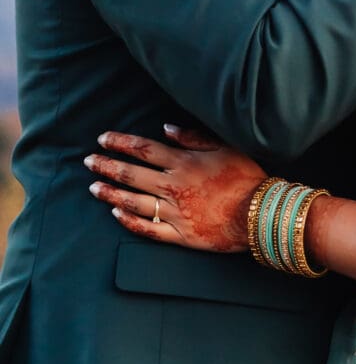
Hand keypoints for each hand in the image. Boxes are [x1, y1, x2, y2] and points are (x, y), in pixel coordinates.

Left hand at [84, 125, 265, 251]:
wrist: (259, 213)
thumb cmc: (245, 176)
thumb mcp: (224, 147)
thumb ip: (193, 137)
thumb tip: (165, 128)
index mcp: (183, 162)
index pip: (143, 149)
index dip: (121, 143)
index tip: (103, 139)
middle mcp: (173, 186)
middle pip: (132, 174)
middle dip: (107, 166)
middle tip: (88, 161)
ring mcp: (174, 212)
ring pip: (134, 202)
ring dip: (111, 193)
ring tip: (93, 188)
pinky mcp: (179, 234)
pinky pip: (148, 229)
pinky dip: (130, 222)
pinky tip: (116, 214)